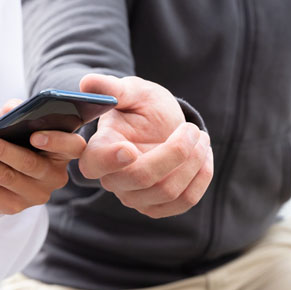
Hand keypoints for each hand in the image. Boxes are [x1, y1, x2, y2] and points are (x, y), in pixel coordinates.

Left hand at [0, 99, 86, 231]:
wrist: (7, 174)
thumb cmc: (19, 140)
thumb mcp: (21, 124)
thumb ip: (18, 112)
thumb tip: (10, 109)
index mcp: (64, 152)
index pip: (72, 147)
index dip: (55, 141)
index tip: (33, 134)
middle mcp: (54, 176)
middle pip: (28, 163)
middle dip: (0, 150)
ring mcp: (35, 195)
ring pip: (3, 178)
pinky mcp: (12, 207)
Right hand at [77, 74, 212, 218]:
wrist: (164, 125)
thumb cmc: (143, 106)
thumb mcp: (133, 91)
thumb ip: (113, 88)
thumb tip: (87, 82)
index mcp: (98, 149)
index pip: (95, 163)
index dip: (110, 160)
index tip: (129, 149)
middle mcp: (112, 179)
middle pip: (142, 178)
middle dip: (175, 152)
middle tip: (192, 128)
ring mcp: (134, 197)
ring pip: (168, 191)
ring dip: (194, 161)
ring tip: (201, 137)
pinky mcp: (157, 207)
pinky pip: (185, 202)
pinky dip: (201, 176)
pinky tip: (203, 154)